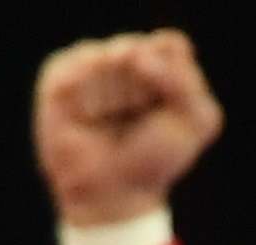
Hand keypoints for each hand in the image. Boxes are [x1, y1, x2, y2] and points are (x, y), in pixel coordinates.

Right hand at [35, 31, 223, 229]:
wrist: (111, 189)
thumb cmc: (155, 157)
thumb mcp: (195, 121)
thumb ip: (185, 80)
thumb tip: (136, 55)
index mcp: (164, 63)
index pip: (170, 44)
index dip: (170, 77)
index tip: (169, 108)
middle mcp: (127, 57)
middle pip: (137, 49)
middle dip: (141, 92)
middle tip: (136, 119)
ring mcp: (92, 62)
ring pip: (107, 59)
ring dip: (114, 98)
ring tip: (109, 120)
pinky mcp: (60, 72)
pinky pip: (76, 68)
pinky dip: (86, 98)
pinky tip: (86, 117)